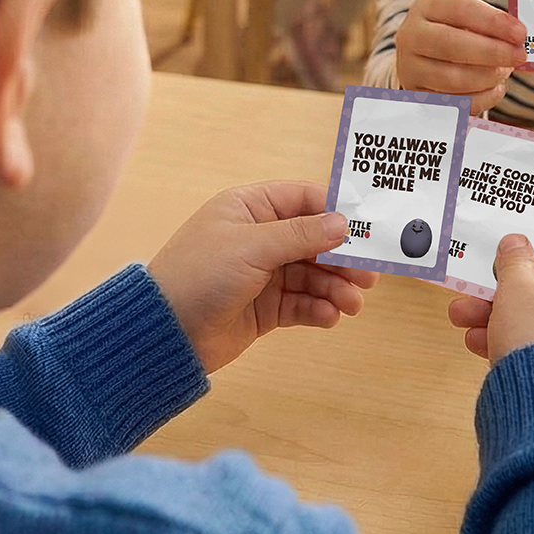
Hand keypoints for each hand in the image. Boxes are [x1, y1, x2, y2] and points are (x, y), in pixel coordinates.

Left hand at [147, 181, 377, 372]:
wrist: (163, 334)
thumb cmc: (198, 275)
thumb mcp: (252, 247)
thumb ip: (301, 234)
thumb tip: (343, 223)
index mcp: (250, 208)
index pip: (304, 199)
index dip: (336, 212)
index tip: (367, 228)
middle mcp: (258, 237)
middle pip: (314, 240)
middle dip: (342, 257)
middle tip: (369, 274)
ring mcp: (262, 274)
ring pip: (312, 274)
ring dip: (335, 288)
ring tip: (352, 304)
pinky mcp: (264, 308)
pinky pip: (301, 303)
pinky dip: (318, 309)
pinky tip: (330, 316)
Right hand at [396, 0, 526, 113]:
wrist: (421, 56)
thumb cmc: (453, 31)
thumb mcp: (466, 16)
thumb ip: (490, 23)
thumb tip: (518, 37)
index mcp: (426, 7)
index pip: (458, 9)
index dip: (492, 22)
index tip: (520, 33)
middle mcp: (411, 36)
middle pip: (450, 46)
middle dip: (492, 52)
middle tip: (519, 55)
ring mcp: (410, 69)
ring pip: (452, 79)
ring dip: (488, 77)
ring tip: (506, 71)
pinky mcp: (417, 97)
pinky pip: (454, 104)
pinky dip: (482, 98)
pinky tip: (496, 88)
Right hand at [448, 230, 533, 373]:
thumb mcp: (516, 292)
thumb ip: (514, 261)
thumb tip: (517, 243)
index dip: (531, 242)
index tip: (504, 249)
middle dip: (504, 287)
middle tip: (472, 290)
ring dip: (503, 315)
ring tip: (465, 323)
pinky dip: (521, 338)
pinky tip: (482, 345)